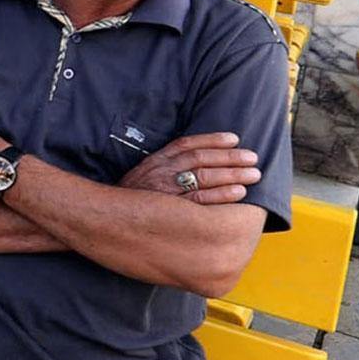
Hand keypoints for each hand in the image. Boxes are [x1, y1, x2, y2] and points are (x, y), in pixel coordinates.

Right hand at [119, 133, 258, 204]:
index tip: (234, 138)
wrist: (105, 221)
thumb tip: (195, 158)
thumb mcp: (143, 175)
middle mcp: (160, 173)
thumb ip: (165, 165)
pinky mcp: (170, 212)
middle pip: (201, 160)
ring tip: (253, 174)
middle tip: (253, 158)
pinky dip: (222, 195)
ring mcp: (165, 193)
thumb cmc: (131, 199)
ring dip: (232, 175)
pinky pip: (200, 201)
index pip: (188, 145)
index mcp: (155, 162)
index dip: (213, 140)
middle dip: (230, 158)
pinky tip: (239, 193)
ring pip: (204, 178)